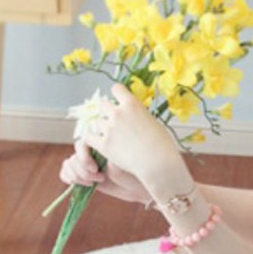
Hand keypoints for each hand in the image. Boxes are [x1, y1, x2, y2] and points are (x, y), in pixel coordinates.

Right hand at [59, 139, 151, 203]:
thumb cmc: (134, 171)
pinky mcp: (83, 176)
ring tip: (94, 183)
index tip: (96, 169)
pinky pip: (66, 173)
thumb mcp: (123, 162)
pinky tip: (82, 184)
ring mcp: (86, 164)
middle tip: (100, 179)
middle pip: (74, 157)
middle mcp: (91, 152)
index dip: (84, 157)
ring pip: (69, 165)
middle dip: (83, 171)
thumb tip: (98, 149)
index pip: (80, 144)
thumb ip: (109, 154)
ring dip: (78, 176)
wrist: (137, 187)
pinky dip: (68, 177)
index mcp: (100, 143)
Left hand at [84, 83, 192, 201]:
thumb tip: (135, 115)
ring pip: (97, 122)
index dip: (117, 95)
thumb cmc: (163, 146)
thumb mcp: (154, 122)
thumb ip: (140, 115)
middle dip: (108, 112)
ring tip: (112, 138)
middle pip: (103, 104)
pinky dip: (92, 139)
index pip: (116, 89)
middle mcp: (118, 113)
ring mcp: (109, 129)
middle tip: (115, 122)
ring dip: (103, 128)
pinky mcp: (104, 145)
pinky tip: (98, 143)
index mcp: (132, 104)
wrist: (158, 164)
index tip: (119, 102)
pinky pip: (89, 138)